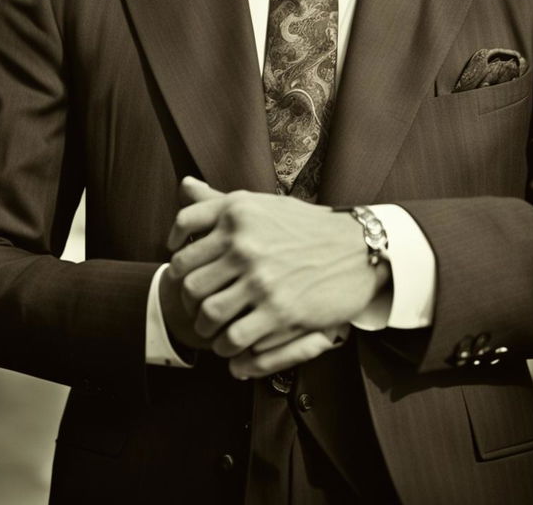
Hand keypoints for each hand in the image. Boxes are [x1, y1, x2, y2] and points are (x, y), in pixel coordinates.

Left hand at [167, 178, 389, 365]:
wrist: (356, 249)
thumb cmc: (306, 226)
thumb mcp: (263, 205)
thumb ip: (220, 200)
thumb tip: (184, 186)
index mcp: (238, 212)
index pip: (184, 231)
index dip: (176, 254)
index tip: (180, 268)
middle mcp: (245, 242)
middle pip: (189, 279)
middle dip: (188, 298)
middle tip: (196, 305)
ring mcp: (261, 279)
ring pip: (207, 313)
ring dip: (204, 326)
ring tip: (210, 328)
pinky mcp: (279, 311)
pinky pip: (233, 338)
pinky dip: (226, 347)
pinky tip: (231, 343)